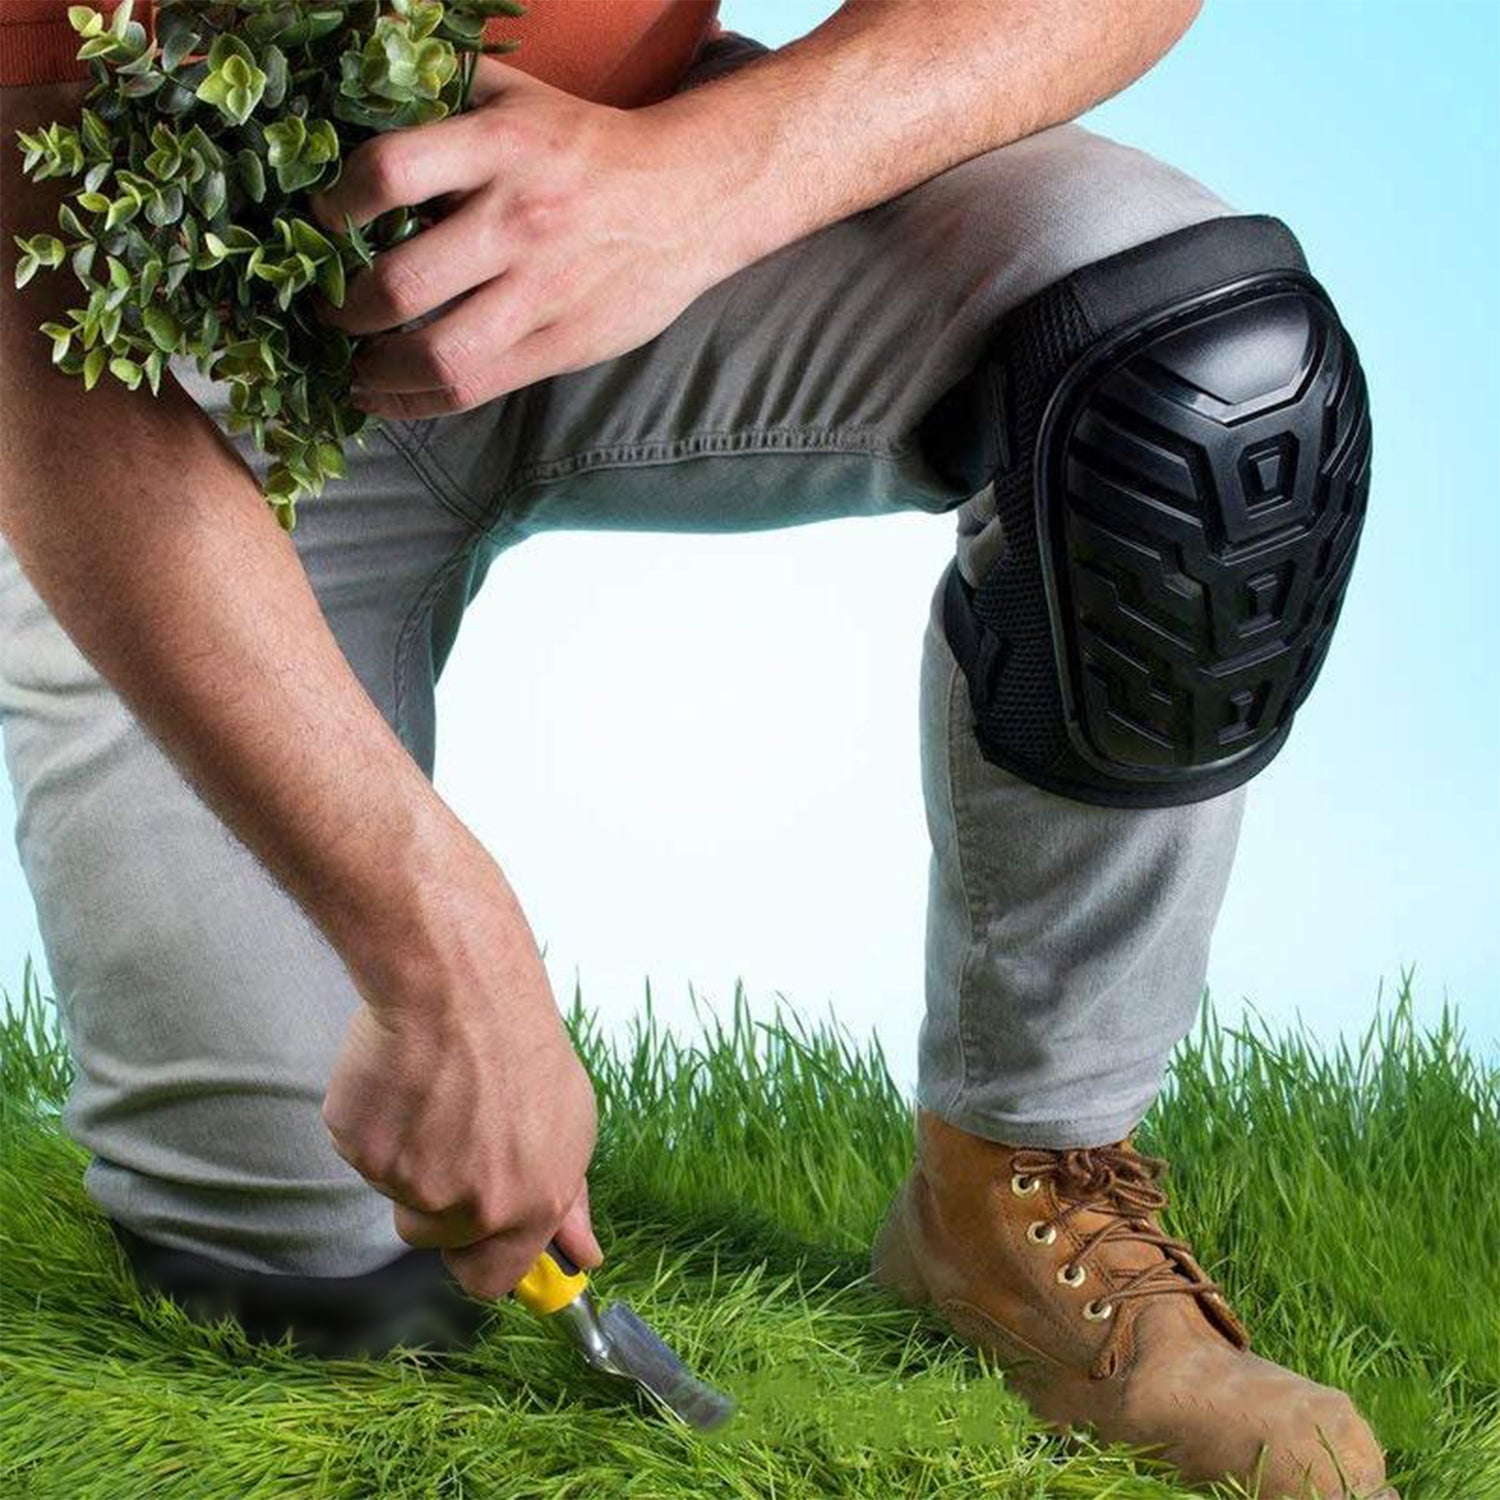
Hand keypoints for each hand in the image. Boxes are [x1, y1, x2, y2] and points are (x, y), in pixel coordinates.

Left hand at [306, 58, 728, 418]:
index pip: (391, 173)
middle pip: (402, 284)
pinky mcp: (562, 344)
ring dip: (374, 371)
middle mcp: (518, 221)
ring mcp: (542, 292)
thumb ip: (440, 90)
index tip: (320, 220)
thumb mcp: (516, 97)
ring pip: (436, 355)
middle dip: (343, 309)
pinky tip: (384, 395)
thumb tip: (357, 74)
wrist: (689, 196)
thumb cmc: (585, 147)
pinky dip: (413, 401)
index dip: (337, 203)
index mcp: (500, 147)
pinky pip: (473, 386)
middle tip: (325, 310)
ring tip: (352, 367)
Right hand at [320, 831, 600, 1300]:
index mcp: (529, 1204)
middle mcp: (470, 1204)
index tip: (475, 1232)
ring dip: (408, 1151)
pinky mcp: (359, 1148)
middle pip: (432, 1234)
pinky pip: (361, 1149)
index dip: (480, 1254)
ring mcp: (408, 1180)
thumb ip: (569, 1200)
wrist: (460, 983)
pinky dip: (376, 1118)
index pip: (490, 1279)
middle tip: (453, 1128)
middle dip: (438, 1195)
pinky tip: (402, 1075)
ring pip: (395, 1187)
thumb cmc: (521, 1043)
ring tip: (435, 1088)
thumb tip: (583, 1257)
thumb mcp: (570, 1122)